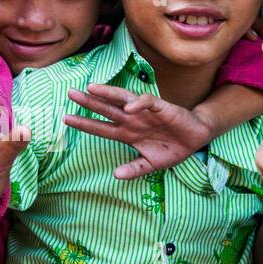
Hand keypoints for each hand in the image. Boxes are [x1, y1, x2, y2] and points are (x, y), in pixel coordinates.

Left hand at [63, 84, 212, 178]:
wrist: (196, 139)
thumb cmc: (172, 148)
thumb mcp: (151, 164)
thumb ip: (134, 169)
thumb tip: (116, 175)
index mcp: (127, 133)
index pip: (101, 127)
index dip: (84, 123)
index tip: (66, 119)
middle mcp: (132, 120)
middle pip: (106, 109)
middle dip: (88, 102)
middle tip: (70, 94)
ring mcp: (144, 113)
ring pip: (122, 100)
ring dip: (107, 94)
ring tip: (91, 88)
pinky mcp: (160, 108)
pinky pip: (147, 102)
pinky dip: (138, 103)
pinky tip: (129, 106)